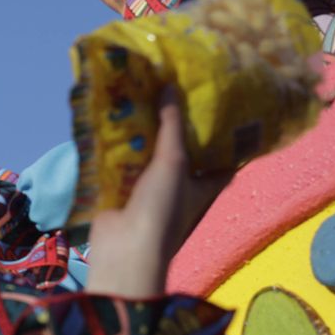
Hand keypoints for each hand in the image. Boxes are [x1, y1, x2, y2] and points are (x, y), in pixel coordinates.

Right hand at [85, 91, 231, 297]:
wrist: (125, 248)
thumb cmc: (163, 209)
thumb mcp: (174, 162)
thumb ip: (172, 125)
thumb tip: (170, 86)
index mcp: (205, 186)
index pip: (222, 159)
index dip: (223, 137)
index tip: (218, 109)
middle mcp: (181, 189)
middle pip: (182, 154)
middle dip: (175, 130)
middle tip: (171, 95)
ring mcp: (151, 192)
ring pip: (150, 159)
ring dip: (143, 138)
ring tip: (139, 102)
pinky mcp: (124, 195)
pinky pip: (123, 168)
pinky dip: (118, 152)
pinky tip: (112, 128)